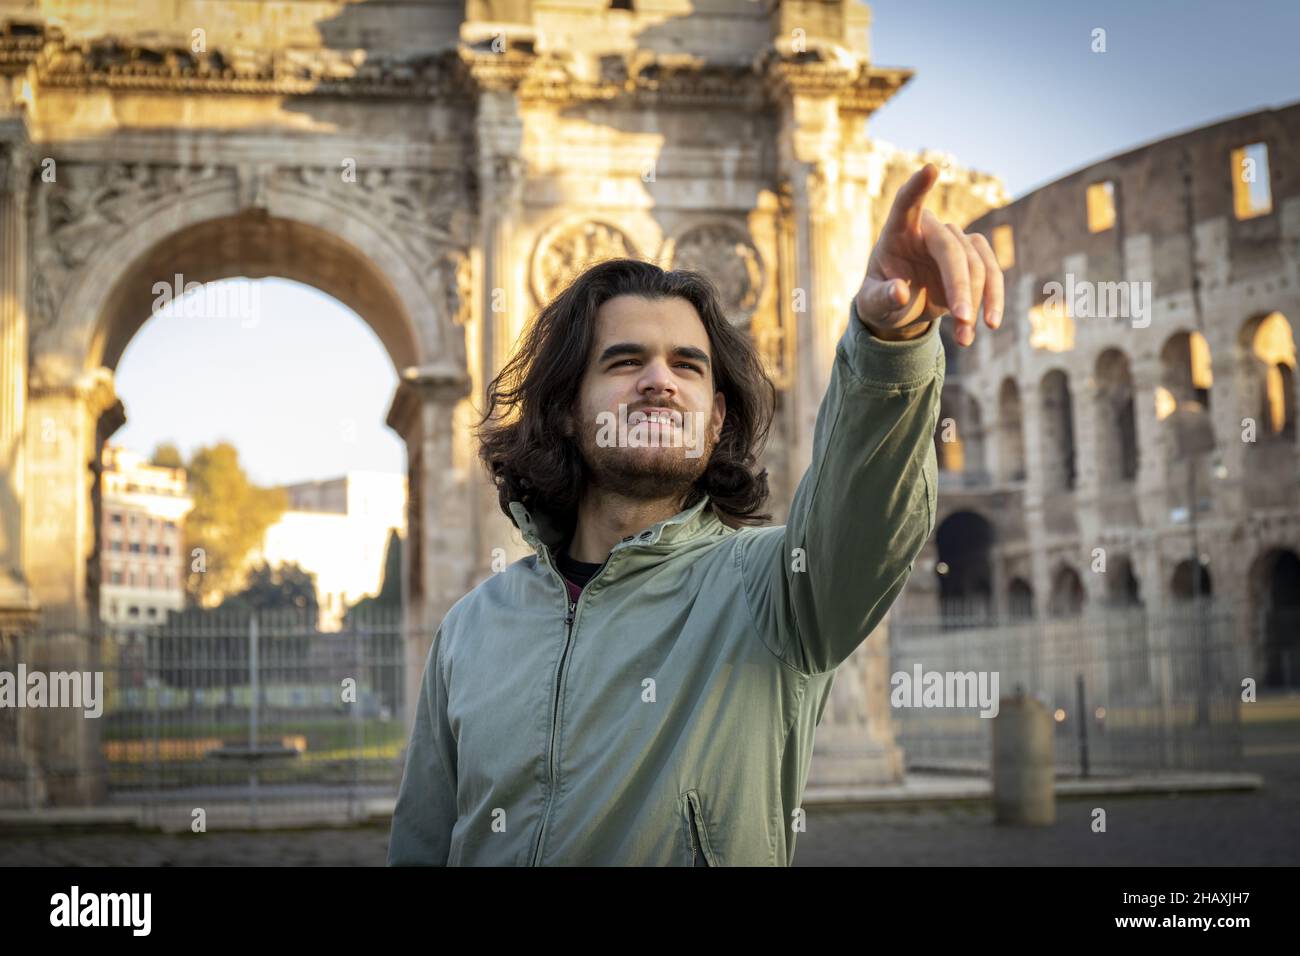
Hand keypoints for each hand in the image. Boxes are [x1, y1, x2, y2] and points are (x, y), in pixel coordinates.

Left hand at [853, 163, 1003, 346]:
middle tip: (960, 318)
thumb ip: (882, 298)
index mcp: (896, 232)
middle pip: (950, 248)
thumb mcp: (872, 304)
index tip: (931, 169)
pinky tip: (986, 325)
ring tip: (965, 338)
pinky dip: (991, 301)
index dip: (916, 188)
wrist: (901, 308)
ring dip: (976, 302)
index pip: (905, 204)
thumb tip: (900, 291)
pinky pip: (992, 274)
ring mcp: (953, 242)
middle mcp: (927, 230)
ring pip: (976, 264)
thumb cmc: (881, 299)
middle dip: (959, 285)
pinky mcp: (973, 258)